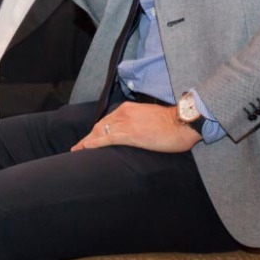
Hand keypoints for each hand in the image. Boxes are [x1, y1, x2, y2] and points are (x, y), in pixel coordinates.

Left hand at [70, 103, 200, 152]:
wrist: (182, 122)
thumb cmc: (172, 123)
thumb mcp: (151, 118)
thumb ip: (139, 123)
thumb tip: (136, 132)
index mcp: (128, 109)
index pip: (107, 120)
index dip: (95, 131)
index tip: (88, 139)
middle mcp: (123, 113)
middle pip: (99, 126)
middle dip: (88, 138)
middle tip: (77, 148)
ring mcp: (125, 123)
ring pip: (99, 133)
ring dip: (86, 143)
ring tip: (77, 151)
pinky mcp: (129, 134)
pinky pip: (106, 139)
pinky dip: (93, 144)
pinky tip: (85, 149)